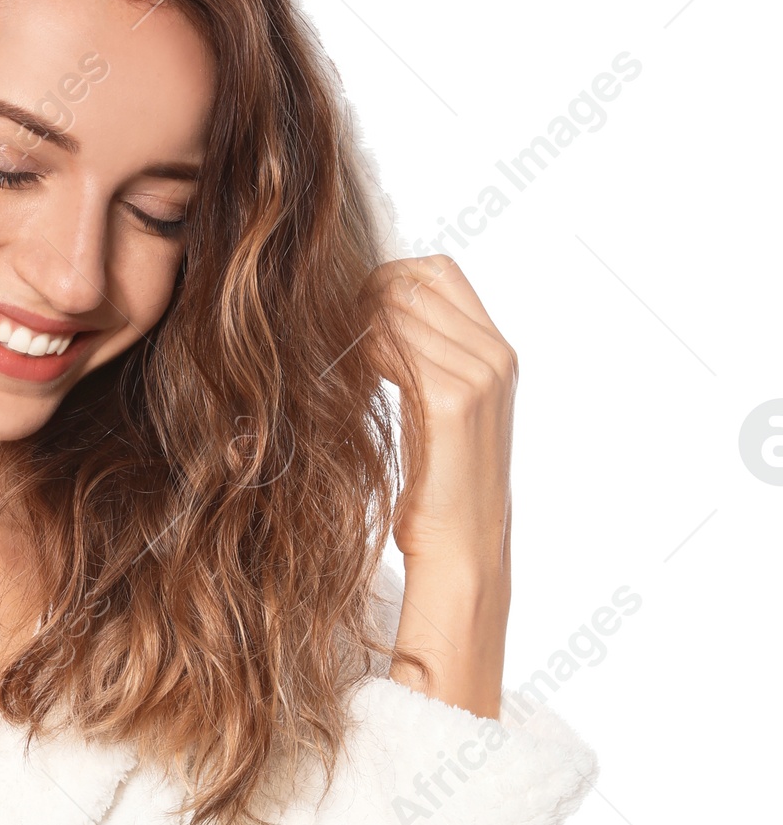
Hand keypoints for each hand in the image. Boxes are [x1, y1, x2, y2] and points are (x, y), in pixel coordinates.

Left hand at [370, 257, 515, 717]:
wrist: (461, 552)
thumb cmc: (440, 492)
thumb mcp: (438, 413)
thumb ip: (422, 360)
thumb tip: (367, 316)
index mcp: (497, 352)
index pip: (437, 271)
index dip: (386, 277)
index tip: (349, 311)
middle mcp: (495, 355)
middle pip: (412, 281)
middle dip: (362, 299)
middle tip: (326, 335)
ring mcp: (479, 374)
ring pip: (396, 307)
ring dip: (354, 326)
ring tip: (332, 362)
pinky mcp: (453, 400)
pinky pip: (389, 345)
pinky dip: (357, 353)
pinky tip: (341, 382)